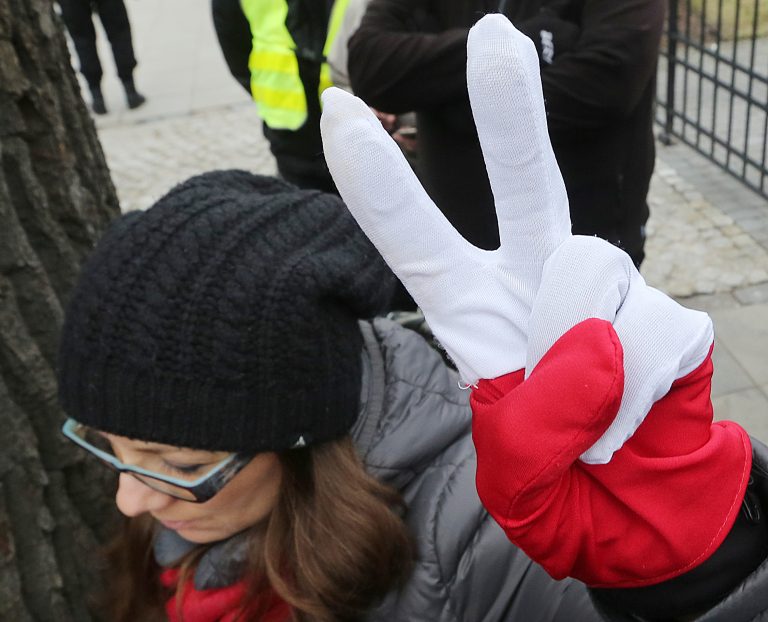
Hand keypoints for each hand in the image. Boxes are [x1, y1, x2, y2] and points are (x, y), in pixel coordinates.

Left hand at [321, 14, 709, 461]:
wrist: (645, 511)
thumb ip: (538, 422)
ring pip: (590, 284)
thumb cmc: (566, 490)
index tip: (342, 112)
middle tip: (493, 32)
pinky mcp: (666, 311)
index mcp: (475, 316)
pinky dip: (638, 388)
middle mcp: (537, 284)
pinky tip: (638, 408)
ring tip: (597, 419)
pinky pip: (647, 333)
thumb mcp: (524, 480)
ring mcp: (604, 291)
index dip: (381, 185)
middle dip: (507, 115)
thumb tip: (593, 339)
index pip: (418, 243)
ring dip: (591, 371)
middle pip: (526, 187)